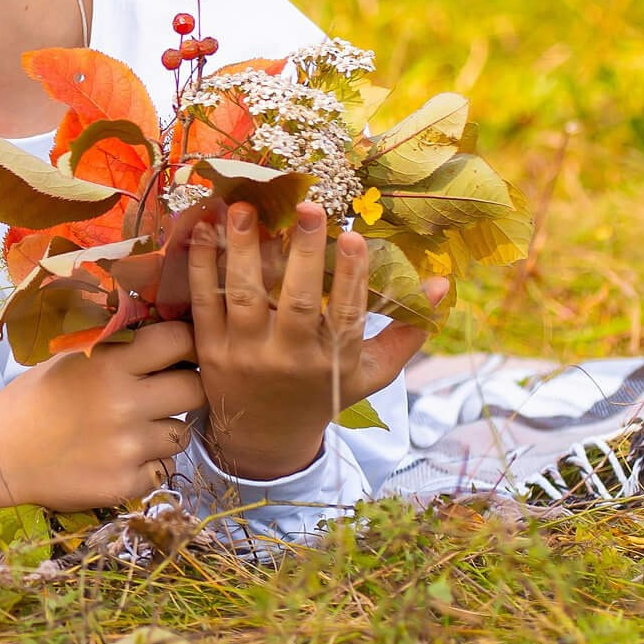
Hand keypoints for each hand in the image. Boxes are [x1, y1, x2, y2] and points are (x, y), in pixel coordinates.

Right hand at [0, 320, 205, 519]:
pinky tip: (116, 459)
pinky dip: (146, 466)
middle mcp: (125, 402)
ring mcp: (129, 446)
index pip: (180, 339)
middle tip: (165, 395)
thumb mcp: (67, 361)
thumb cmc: (29, 402)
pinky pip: (163, 471)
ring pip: (182, 435)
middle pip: (196, 389)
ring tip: (130, 432)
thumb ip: (115, 351)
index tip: (180, 353)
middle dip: (186, 390)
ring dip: (164, 432)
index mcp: (108, 363)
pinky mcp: (127, 483)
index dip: (186, 344)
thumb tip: (164, 337)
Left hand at [186, 200, 429, 480]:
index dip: (352, 277)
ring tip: (244, 207)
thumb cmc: (323, 393)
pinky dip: (201, 265)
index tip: (354, 236)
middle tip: (309, 208)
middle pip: (297, 303)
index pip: (347, 316)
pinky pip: (203, 301)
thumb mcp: (371, 373)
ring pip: (243, 297)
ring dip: (242, 249)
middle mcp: (288, 358)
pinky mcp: (209, 347)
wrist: (263, 436)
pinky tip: (203, 229)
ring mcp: (244, 352)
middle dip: (304, 254)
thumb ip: (405, 331)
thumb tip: (443, 283)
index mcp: (332, 363)